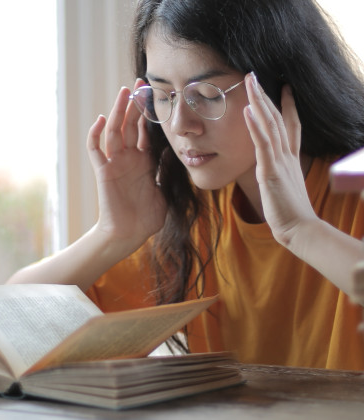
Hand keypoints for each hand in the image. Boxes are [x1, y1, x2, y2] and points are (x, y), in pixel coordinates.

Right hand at [86, 79, 166, 253]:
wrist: (129, 234)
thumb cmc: (146, 217)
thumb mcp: (165, 189)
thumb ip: (168, 170)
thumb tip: (180, 152)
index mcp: (143, 160)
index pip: (145, 130)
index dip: (149, 112)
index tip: (157, 94)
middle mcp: (128, 158)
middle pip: (129, 124)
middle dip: (134, 103)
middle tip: (140, 82)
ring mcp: (114, 163)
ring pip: (114, 131)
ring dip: (118, 111)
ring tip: (124, 92)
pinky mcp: (103, 172)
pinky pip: (95, 150)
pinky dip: (95, 134)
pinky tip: (101, 119)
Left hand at [243, 72, 317, 246]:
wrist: (300, 228)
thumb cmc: (290, 212)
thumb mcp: (284, 187)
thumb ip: (279, 174)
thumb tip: (272, 171)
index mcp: (290, 159)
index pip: (290, 126)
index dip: (287, 105)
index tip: (283, 87)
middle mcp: (287, 155)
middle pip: (278, 118)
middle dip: (266, 95)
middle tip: (254, 75)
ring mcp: (280, 161)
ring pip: (270, 125)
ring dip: (259, 101)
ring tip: (249, 82)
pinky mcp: (271, 171)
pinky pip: (263, 144)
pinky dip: (256, 126)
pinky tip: (248, 110)